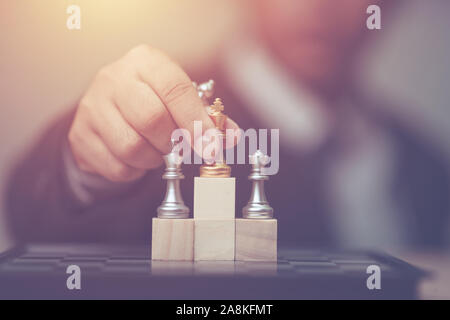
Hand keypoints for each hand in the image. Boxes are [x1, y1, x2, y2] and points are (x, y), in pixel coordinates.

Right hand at [68, 45, 237, 181]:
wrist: (105, 109)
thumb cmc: (150, 101)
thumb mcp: (178, 99)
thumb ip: (206, 117)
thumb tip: (231, 137)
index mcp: (145, 62)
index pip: (175, 89)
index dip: (196, 121)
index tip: (211, 146)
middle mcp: (114, 78)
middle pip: (151, 119)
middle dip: (173, 142)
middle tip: (179, 147)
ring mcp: (92, 107)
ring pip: (132, 147)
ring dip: (154, 158)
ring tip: (157, 150)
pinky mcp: (80, 135)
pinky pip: (117, 166)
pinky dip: (135, 170)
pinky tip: (136, 157)